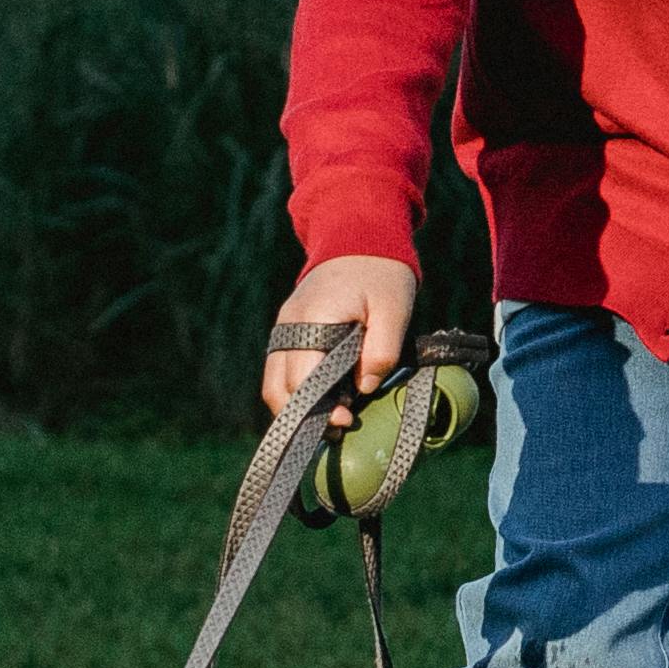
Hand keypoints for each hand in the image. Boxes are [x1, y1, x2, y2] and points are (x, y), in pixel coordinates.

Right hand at [264, 254, 418, 418]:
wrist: (358, 236)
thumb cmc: (381, 273)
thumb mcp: (395, 309)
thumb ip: (381, 350)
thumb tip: (365, 388)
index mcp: (313, 319)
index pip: (304, 377)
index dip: (320, 407)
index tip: (346, 421)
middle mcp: (289, 325)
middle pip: (280, 387)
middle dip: (305, 417)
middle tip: (339, 430)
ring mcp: (284, 328)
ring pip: (274, 384)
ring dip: (296, 410)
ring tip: (330, 424)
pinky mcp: (288, 332)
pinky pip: (280, 372)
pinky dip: (295, 393)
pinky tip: (323, 404)